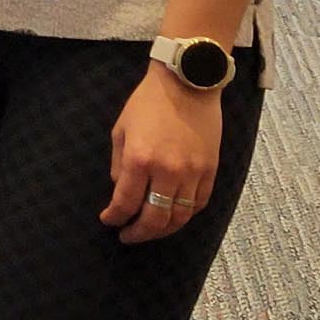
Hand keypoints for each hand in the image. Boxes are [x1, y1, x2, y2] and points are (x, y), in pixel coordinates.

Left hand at [103, 67, 224, 243]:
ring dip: (163, 230)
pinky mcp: (210, 170)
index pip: (125, 203)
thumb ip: (119, 164)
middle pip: (154, 219)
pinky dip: (185, 215)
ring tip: (150, 231)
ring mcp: (193, 172)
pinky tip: (173, 215)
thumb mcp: (121, 130)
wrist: (188, 83)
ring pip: (180, 217)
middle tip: (127, 236)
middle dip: (138, 233)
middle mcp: (168, 171)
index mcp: (140, 159)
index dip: (114, 217)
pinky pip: (199, 204)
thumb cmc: (149, 102)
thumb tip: (120, 191)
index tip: (109, 221)